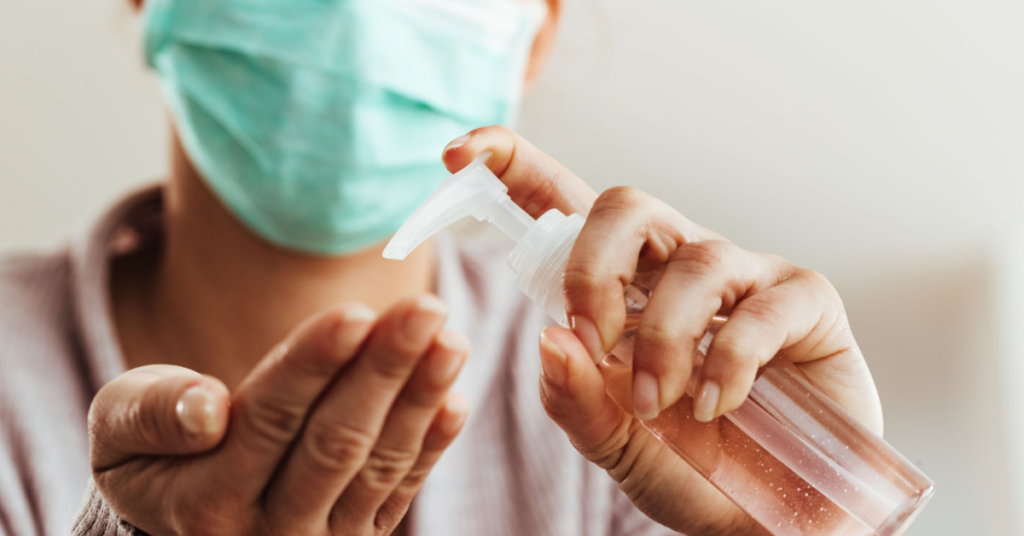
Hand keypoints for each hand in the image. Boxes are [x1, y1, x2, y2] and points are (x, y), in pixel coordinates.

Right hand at [88, 295, 469, 535]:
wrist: (182, 522)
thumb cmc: (154, 457)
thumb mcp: (121, 433)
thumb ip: (152, 416)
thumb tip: (207, 409)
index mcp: (205, 501)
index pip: (270, 420)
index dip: (316, 365)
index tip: (357, 313)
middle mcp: (269, 530)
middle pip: (337, 441)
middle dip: (385, 371)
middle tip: (426, 310)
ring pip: (379, 465)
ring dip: (420, 399)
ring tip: (450, 340)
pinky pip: (400, 492)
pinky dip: (432, 446)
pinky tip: (454, 399)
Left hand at [443, 127, 881, 534]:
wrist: (771, 513)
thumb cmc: (693, 468)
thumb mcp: (617, 446)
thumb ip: (577, 402)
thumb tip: (549, 340)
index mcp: (625, 290)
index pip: (567, 207)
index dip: (515, 167)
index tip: (459, 154)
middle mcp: (680, 268)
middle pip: (626, 206)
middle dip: (593, 269)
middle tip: (592, 340)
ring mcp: (746, 279)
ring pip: (694, 259)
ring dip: (664, 341)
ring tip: (660, 405)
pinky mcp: (806, 301)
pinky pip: (760, 308)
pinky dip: (728, 363)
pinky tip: (717, 405)